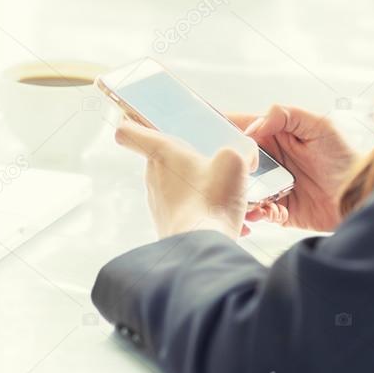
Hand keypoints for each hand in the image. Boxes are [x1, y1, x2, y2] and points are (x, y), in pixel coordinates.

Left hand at [115, 121, 253, 238]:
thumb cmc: (212, 199)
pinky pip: (187, 210)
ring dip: (199, 188)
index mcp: (162, 153)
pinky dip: (204, 211)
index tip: (135, 124)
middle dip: (188, 161)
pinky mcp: (167, 225)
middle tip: (212, 164)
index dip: (131, 126)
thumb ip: (240, 151)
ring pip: (178, 187)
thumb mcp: (234, 162)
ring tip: (225, 196)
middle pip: (164, 159)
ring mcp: (158, 203)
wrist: (201, 248)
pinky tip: (226, 218)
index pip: (129, 132)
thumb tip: (245, 156)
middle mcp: (153, 176)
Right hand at [231, 105, 354, 230]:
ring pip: (242, 190)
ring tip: (245, 197)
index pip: (243, 129)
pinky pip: (259, 213)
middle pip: (236, 163)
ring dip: (239, 194)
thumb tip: (253, 128)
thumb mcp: (320, 125)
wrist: (362, 196)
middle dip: (226, 168)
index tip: (206, 132)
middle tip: (224, 173)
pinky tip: (267, 212)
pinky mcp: (280, 211)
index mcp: (276, 136)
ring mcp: (273, 186)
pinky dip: (257, 214)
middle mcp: (271, 161)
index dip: (224, 130)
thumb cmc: (345, 157)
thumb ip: (285, 115)